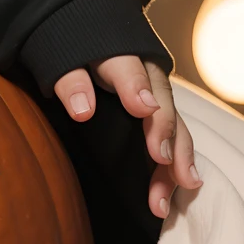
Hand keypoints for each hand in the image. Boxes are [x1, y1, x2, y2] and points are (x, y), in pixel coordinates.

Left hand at [54, 54, 200, 217]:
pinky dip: (176, 166)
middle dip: (165, 132)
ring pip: (175, 128)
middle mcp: (148, 78)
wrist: (87, 46)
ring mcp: (158, 100)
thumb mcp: (62, 59)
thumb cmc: (74, 57)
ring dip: (175, 161)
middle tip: (162, 159)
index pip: (129, 69)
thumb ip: (71, 80)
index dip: (136, 87)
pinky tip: (181, 187)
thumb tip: (83, 109)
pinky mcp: (159, 119)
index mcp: (120, 57)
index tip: (142, 108)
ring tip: (165, 197)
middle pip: (162, 103)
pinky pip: (174, 141)